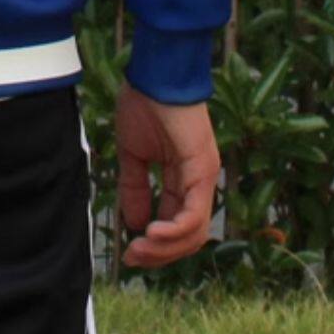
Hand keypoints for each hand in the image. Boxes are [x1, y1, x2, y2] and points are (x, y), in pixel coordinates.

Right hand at [115, 82, 219, 267]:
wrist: (153, 74)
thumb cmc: (144, 104)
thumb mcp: (133, 153)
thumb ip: (135, 187)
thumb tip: (135, 222)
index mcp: (183, 177)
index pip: (176, 223)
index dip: (154, 244)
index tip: (128, 253)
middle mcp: (199, 181)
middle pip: (189, 236)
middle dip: (160, 253)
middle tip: (132, 259)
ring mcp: (205, 177)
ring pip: (195, 232)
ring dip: (166, 248)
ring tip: (140, 248)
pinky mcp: (203, 170)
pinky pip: (195, 214)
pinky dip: (174, 230)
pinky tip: (152, 233)